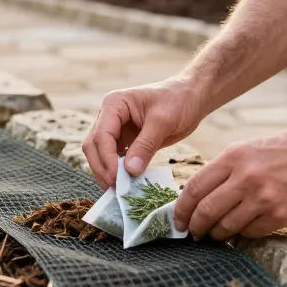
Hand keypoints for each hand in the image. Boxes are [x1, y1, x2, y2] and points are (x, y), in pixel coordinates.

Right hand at [82, 76, 206, 188]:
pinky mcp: (126, 141)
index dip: (106, 159)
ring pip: (100, 154)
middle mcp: (109, 116)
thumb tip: (130, 171)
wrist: (192, 98)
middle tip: (115, 188)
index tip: (117, 178)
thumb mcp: (163, 121)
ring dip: (106, 172)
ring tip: (119, 189)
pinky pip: (115, 159)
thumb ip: (145, 145)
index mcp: (114, 104)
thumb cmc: (178, 100)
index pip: (102, 135)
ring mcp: (116, 129)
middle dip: (102, 168)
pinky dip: (117, 172)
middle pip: (94, 146)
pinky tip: (125, 184)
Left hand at [173, 126, 286, 239]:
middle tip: (192, 233)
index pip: (194, 188)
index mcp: (233, 157)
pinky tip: (240, 231)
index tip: (177, 219)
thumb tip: (197, 196)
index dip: (181, 208)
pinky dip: (241, 235)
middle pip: (206, 211)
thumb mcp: (248, 149)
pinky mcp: (280, 215)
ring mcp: (263, 198)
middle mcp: (246, 177)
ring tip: (214, 234)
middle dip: (194, 227)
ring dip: (216, 234)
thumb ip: (223, 170)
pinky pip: (250, 233)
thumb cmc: (285, 150)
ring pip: (226, 227)